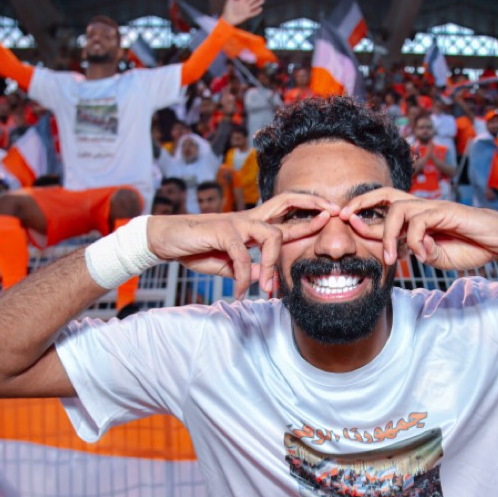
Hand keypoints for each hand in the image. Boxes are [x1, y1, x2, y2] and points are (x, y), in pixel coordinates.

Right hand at [146, 192, 337, 296]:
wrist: (167, 240)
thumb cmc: (198, 249)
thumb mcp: (228, 264)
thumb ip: (248, 269)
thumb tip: (264, 278)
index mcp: (251, 225)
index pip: (285, 215)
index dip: (308, 214)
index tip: (329, 216)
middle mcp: (247, 219)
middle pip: (284, 204)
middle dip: (309, 207)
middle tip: (330, 216)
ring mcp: (236, 223)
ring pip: (271, 236)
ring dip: (274, 265)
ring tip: (270, 289)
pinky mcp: (222, 231)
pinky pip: (243, 257)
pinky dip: (245, 278)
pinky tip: (242, 293)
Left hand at [221, 0, 263, 25]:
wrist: (228, 19)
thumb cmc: (228, 9)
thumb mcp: (230, 1)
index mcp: (241, 0)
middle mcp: (244, 5)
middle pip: (252, 0)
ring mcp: (246, 10)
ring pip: (253, 6)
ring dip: (258, 3)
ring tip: (263, 0)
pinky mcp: (247, 15)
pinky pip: (253, 13)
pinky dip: (257, 11)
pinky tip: (261, 9)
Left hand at [339, 187, 497, 269]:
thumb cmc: (468, 247)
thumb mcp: (436, 256)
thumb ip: (419, 252)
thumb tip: (404, 249)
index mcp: (417, 218)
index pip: (384, 209)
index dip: (363, 215)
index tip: (345, 223)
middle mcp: (422, 208)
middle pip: (386, 195)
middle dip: (362, 203)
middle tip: (344, 217)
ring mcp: (434, 208)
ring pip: (399, 209)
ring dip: (388, 234)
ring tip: (388, 258)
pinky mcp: (447, 211)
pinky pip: (421, 221)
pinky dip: (415, 239)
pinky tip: (420, 253)